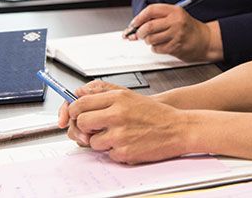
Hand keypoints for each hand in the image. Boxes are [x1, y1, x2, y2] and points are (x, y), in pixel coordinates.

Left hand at [65, 85, 190, 163]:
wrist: (178, 128)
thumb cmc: (155, 114)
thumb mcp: (130, 97)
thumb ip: (104, 97)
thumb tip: (78, 101)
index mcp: (118, 98)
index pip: (80, 103)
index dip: (73, 111)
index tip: (74, 115)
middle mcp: (117, 114)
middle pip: (81, 122)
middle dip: (84, 128)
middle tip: (94, 128)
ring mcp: (119, 134)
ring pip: (91, 142)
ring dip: (100, 142)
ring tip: (118, 135)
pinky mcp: (123, 151)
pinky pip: (106, 154)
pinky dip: (114, 151)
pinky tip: (128, 143)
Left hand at [125, 4, 221, 62]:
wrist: (205, 40)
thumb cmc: (188, 28)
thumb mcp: (176, 16)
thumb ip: (158, 18)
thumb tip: (136, 25)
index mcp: (175, 10)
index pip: (151, 10)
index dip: (139, 17)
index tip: (133, 24)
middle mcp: (176, 21)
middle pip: (148, 26)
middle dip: (139, 32)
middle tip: (139, 34)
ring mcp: (176, 34)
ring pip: (151, 39)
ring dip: (148, 41)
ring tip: (154, 39)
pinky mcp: (176, 46)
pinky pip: (157, 48)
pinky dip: (156, 48)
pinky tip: (162, 45)